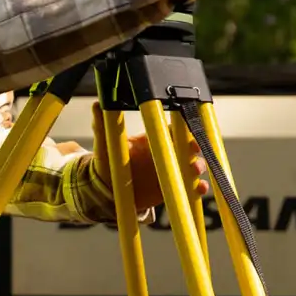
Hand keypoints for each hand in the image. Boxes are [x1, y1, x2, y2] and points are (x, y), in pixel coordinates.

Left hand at [90, 103, 208, 212]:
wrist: (108, 192)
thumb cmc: (108, 164)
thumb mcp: (105, 145)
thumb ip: (102, 125)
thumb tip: (96, 103)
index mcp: (151, 138)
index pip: (172, 127)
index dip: (182, 126)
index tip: (185, 127)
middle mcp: (164, 152)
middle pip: (187, 144)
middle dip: (194, 145)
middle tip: (193, 148)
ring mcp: (170, 169)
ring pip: (193, 164)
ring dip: (198, 165)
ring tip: (195, 169)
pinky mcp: (173, 187)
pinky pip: (191, 186)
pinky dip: (199, 187)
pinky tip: (199, 188)